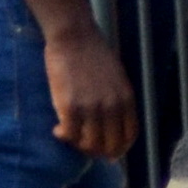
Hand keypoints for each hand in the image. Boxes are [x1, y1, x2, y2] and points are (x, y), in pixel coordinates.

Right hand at [41, 17, 138, 162]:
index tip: (107, 151)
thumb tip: (113, 124)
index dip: (118, 148)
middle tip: (83, 144)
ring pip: (89, 144)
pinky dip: (64, 136)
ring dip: (78, 144)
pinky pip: (69, 135)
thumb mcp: (117, 79)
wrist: (74, 36)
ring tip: (69, 134)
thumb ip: (118, 101)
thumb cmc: (93, 54)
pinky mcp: (70, 106)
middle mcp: (112, 107)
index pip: (129, 136)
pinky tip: (58, 129)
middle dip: (97, 151)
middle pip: (110, 146)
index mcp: (126, 100)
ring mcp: (91, 108)